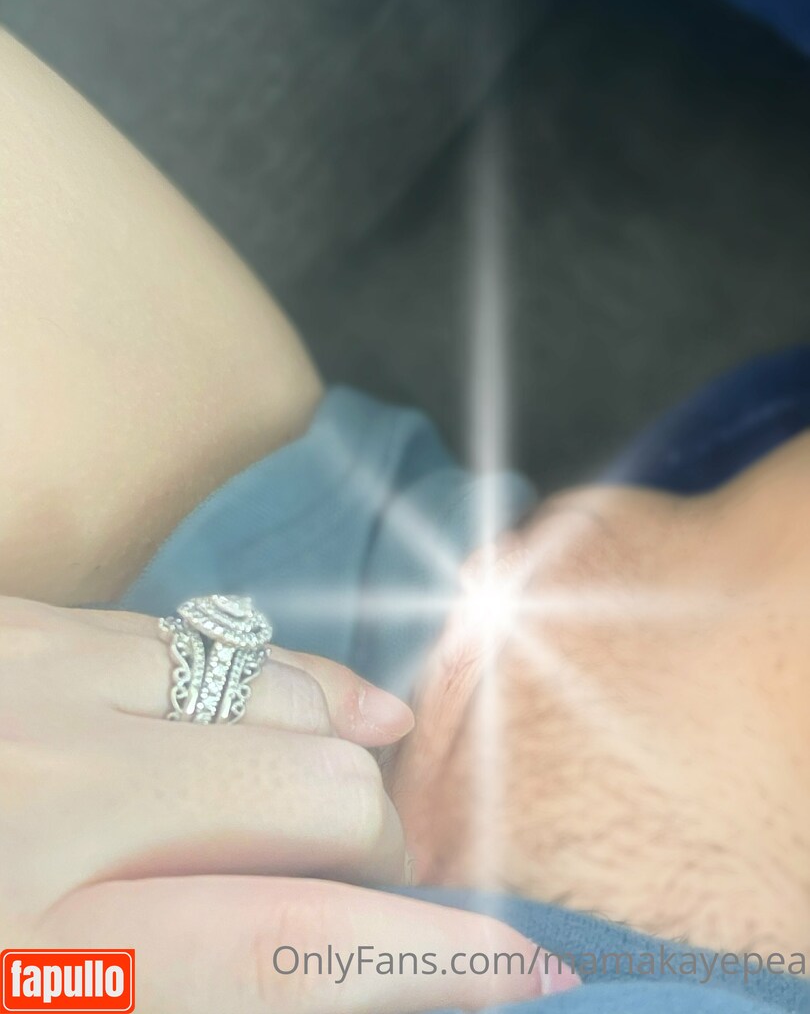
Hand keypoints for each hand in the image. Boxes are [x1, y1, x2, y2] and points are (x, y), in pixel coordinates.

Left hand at [0, 595, 576, 1010]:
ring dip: (340, 740)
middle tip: (391, 886)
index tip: (524, 968)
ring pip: (267, 684)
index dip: (423, 962)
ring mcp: (29, 676)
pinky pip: (199, 636)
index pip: (284, 950)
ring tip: (378, 773)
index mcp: (29, 943)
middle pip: (311, 791)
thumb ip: (161, 978)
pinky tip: (315, 693)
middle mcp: (39, 789)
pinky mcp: (20, 619)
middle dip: (385, 845)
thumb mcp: (31, 995)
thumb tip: (304, 948)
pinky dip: (275, 674)